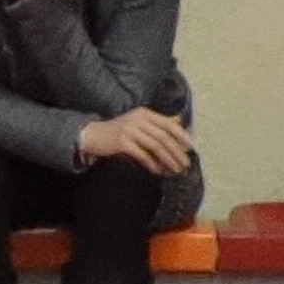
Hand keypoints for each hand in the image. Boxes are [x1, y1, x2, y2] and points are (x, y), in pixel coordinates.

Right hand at [78, 106, 196, 177]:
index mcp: (144, 113)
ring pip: (156, 146)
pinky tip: (157, 170)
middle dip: (177, 152)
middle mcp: (138, 119)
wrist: (92, 135)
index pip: (168, 124)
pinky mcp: (122, 142)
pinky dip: (152, 164)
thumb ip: (157, 126)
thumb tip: (180, 130)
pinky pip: (143, 154)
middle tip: (185, 164)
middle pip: (164, 137)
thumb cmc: (119, 131)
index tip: (190, 147)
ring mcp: (129, 130)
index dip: (182, 135)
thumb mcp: (138, 124)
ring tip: (174, 169)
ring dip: (167, 159)